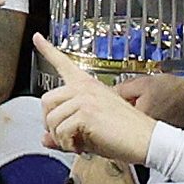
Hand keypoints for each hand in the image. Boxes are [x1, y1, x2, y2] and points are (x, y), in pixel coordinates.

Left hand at [36, 40, 156, 164]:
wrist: (146, 140)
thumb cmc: (125, 135)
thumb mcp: (90, 132)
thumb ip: (65, 132)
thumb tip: (45, 139)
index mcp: (88, 85)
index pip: (63, 62)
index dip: (47, 48)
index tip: (36, 37)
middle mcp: (85, 88)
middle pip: (46, 100)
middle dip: (51, 123)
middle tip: (65, 136)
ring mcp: (86, 98)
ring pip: (51, 118)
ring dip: (59, 137)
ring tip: (76, 143)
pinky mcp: (87, 113)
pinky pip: (61, 132)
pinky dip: (67, 144)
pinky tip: (81, 146)